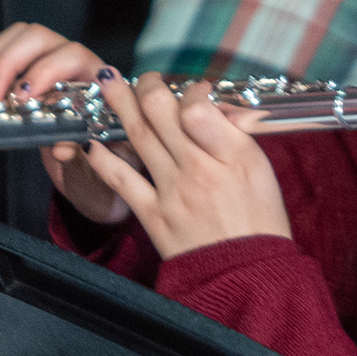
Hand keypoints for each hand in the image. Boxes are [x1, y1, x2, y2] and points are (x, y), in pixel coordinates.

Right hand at [0, 22, 135, 223]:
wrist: (98, 173)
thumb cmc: (106, 164)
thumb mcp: (101, 164)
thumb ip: (86, 153)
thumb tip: (62, 146)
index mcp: (97, 80)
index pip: (73, 54)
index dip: (45, 70)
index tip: (23, 98)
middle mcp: (70, 65)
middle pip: (36, 36)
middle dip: (7, 62)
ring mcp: (44, 67)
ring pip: (15, 41)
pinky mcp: (20, 80)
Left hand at [75, 74, 291, 258]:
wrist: (248, 278)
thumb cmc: (259, 224)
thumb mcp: (262, 171)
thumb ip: (236, 135)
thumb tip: (213, 106)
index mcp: (235, 157)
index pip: (200, 107)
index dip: (190, 90)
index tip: (191, 90)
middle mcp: (201, 170)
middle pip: (162, 113)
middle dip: (148, 87)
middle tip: (145, 78)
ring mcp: (173, 193)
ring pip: (140, 136)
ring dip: (120, 104)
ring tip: (109, 83)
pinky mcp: (153, 216)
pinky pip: (121, 180)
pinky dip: (103, 158)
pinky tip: (94, 142)